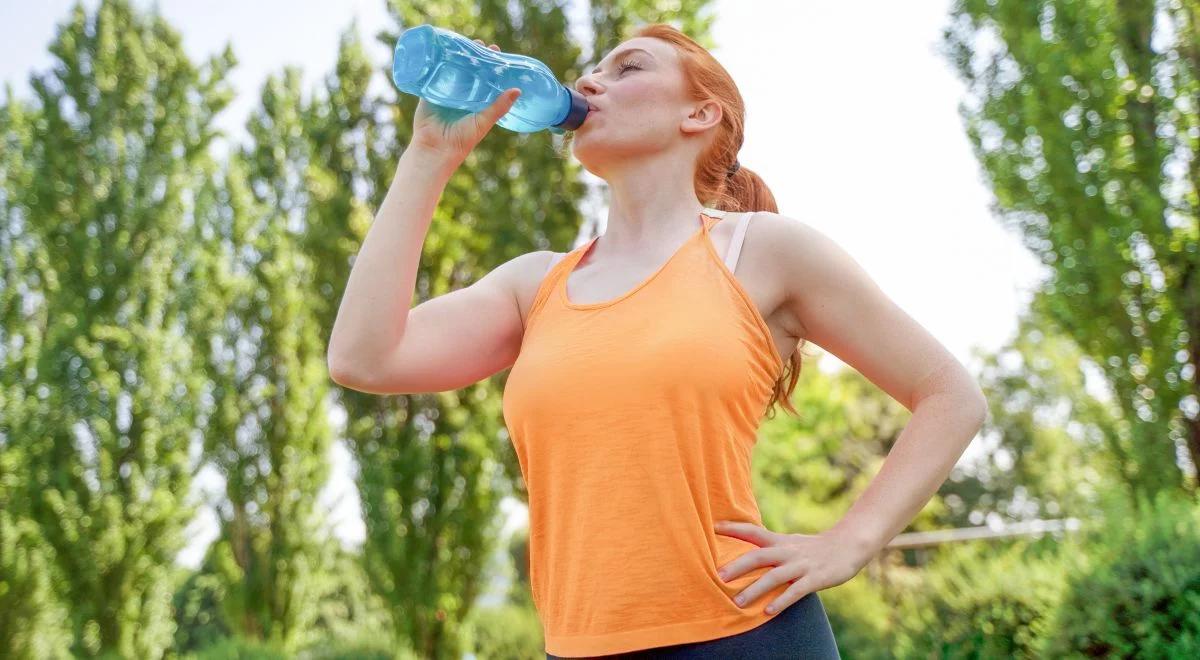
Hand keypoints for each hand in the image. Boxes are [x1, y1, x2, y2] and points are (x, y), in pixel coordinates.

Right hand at [410, 39, 521, 162]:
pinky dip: (436, 64)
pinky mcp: (429, 93)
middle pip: (469, 71)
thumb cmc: (462, 139)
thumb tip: (518, 90)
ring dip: (456, 57)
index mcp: (476, 102)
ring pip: (451, 70)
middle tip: (479, 44)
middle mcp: (462, 96)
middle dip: (474, 57)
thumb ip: (499, 107)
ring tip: (463, 43)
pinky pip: (432, 76)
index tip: (495, 50)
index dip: (490, 65)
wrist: (436, 149)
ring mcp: (445, 93)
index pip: (485, 78)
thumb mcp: (484, 121)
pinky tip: (440, 51)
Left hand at [713, 520, 872, 614]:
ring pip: (774, 577)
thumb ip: (771, 546)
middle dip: (738, 566)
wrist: (849, 545)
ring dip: (755, 589)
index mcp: (781, 541)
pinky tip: (768, 611)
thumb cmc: (814, 547)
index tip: (714, 527)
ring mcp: (801, 565)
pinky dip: (781, 601)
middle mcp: (788, 552)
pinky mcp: (815, 579)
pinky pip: (795, 591)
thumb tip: (747, 551)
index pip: (754, 531)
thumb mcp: (791, 542)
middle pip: (759, 556)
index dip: (734, 528)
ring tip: (738, 602)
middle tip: (718, 576)